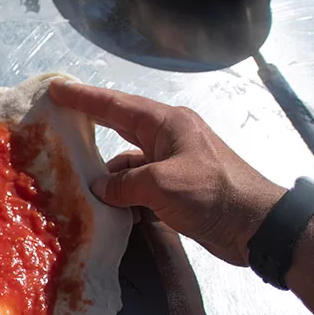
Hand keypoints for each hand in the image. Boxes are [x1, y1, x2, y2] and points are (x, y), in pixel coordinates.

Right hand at [49, 80, 285, 265]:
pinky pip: (141, 184)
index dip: (84, 98)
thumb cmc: (212, 194)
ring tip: (76, 182)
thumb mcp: (160, 185)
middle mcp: (169, 137)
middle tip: (59, 122)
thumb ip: (123, 184)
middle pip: (121, 126)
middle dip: (91, 124)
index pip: (116, 106)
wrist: (256, 225)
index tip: (58, 89)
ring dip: (107, 173)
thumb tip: (99, 188)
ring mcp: (174, 163)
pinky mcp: (178, 187)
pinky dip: (124, 193)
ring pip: (129, 162)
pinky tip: (108, 206)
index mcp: (167, 124)